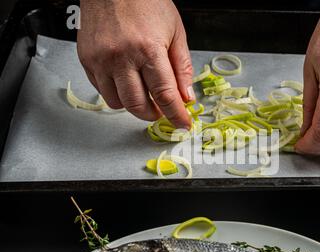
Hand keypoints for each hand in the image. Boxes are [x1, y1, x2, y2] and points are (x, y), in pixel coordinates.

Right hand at [77, 0, 193, 128]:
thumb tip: (186, 97)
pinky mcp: (86, 60)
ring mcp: (101, 60)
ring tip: (143, 91)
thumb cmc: (147, 2)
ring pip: (117, 102)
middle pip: (138, 105)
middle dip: (153, 114)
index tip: (182, 125)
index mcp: (148, 49)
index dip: (176, 115)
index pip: (165, 95)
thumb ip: (181, 67)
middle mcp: (121, 57)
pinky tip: (125, 80)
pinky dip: (116, 92)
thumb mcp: (175, 32)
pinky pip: (102, 90)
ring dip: (133, 104)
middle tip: (161, 110)